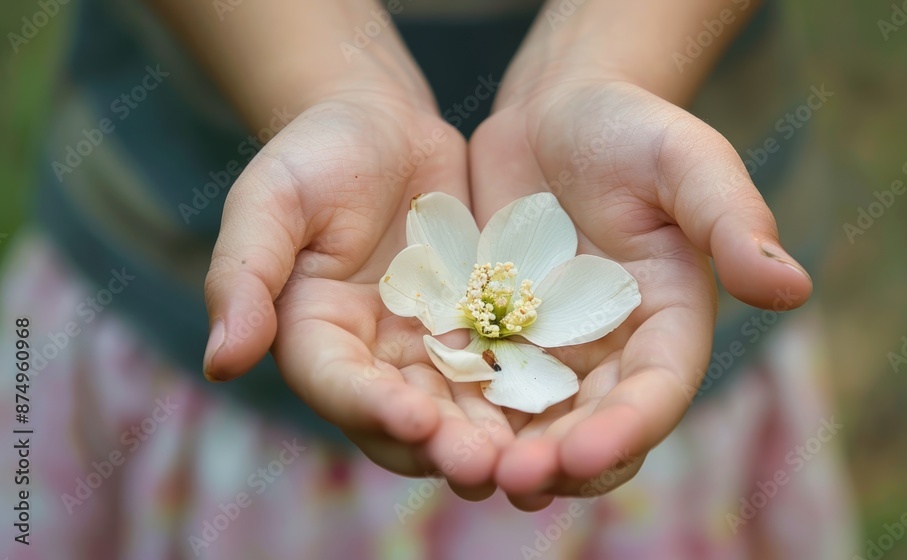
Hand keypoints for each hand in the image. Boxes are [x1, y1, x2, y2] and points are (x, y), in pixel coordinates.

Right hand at [202, 87, 504, 496]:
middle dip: (442, 444)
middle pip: (403, 417)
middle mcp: (371, 357)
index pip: (339, 386)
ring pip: (458, 406)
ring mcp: (427, 347)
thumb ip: (242, 277)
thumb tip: (220, 363)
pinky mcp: (475, 328)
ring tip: (528, 457)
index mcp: (314, 336)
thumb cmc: (316, 153)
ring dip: (489, 437)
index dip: (373, 408)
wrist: (383, 126)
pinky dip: (525, 392)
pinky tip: (563, 409)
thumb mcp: (270, 201)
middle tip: (485, 465)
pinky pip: (502, 366)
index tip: (415, 419)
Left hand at [468, 76, 812, 508]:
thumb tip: (793, 288)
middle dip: (557, 460)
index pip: (655, 394)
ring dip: (500, 451)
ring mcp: (548, 349)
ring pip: (527, 420)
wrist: (558, 112)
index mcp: (667, 327)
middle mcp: (610, 353)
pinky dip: (453, 406)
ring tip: (464, 467)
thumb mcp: (687, 163)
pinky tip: (420, 421)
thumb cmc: (633, 129)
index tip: (585, 453)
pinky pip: (472, 379)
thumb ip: (732, 222)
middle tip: (517, 477)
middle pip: (589, 427)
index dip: (626, 430)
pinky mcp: (493, 333)